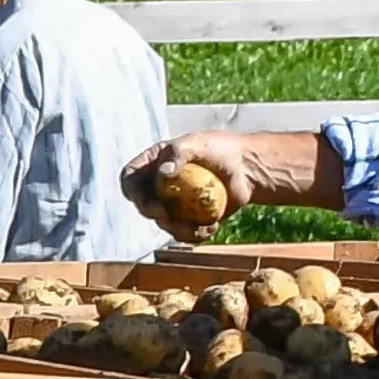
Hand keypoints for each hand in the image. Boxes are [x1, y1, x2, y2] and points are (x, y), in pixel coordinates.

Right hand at [118, 130, 286, 240]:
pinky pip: (184, 234)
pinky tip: (212, 227)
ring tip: (202, 224)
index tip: (142, 199)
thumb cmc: (222, 149)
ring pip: (164, 224)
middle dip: (154, 213)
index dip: (131, 191)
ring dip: (178, 229)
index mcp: (154, 164)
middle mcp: (160, 186)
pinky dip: (195, 235)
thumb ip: (178, 153)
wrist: (247, 169)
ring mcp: (174, 204)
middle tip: (167, 214)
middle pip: (144, 206)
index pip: (130, 178)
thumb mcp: (198, 143)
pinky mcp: (190, 219)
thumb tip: (162, 172)